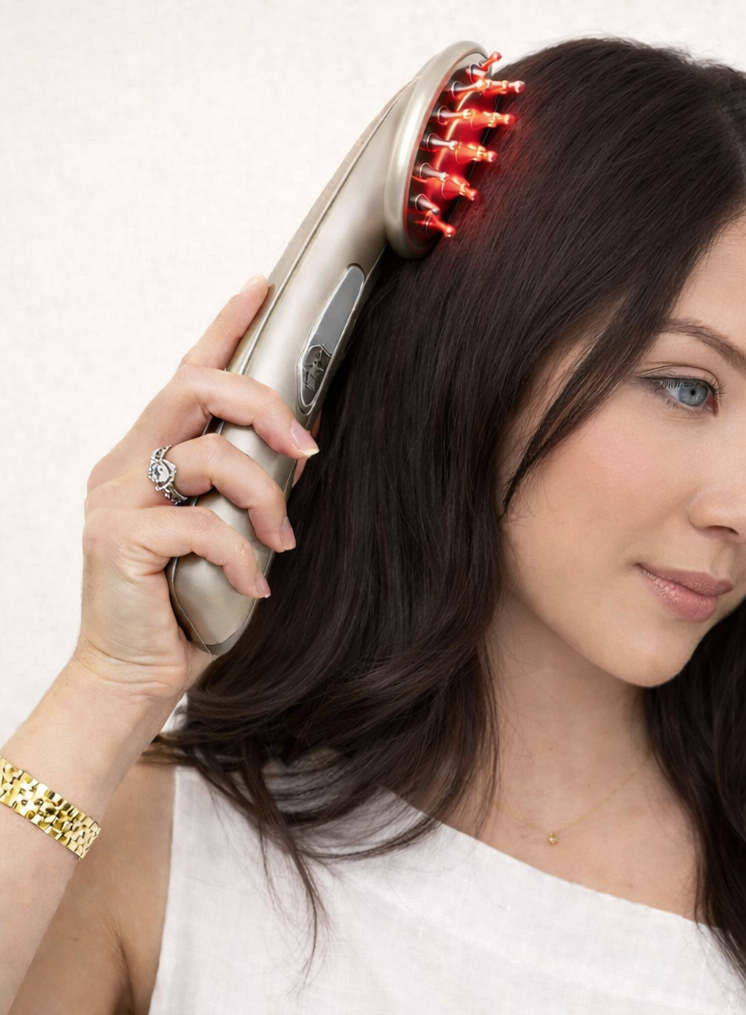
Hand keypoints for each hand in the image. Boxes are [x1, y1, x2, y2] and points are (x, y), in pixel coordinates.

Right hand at [72, 275, 320, 706]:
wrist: (134, 674)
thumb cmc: (185, 604)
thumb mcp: (226, 533)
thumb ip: (245, 488)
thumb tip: (298, 449)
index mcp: (153, 454)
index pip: (188, 373)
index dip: (225, 327)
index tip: (261, 288)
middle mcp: (128, 462)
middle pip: (195, 388)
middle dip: (264, 406)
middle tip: (307, 448)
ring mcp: (117, 497)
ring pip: (209, 455)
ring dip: (265, 498)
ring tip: (282, 542)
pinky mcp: (117, 538)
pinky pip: (202, 526)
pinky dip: (242, 557)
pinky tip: (253, 588)